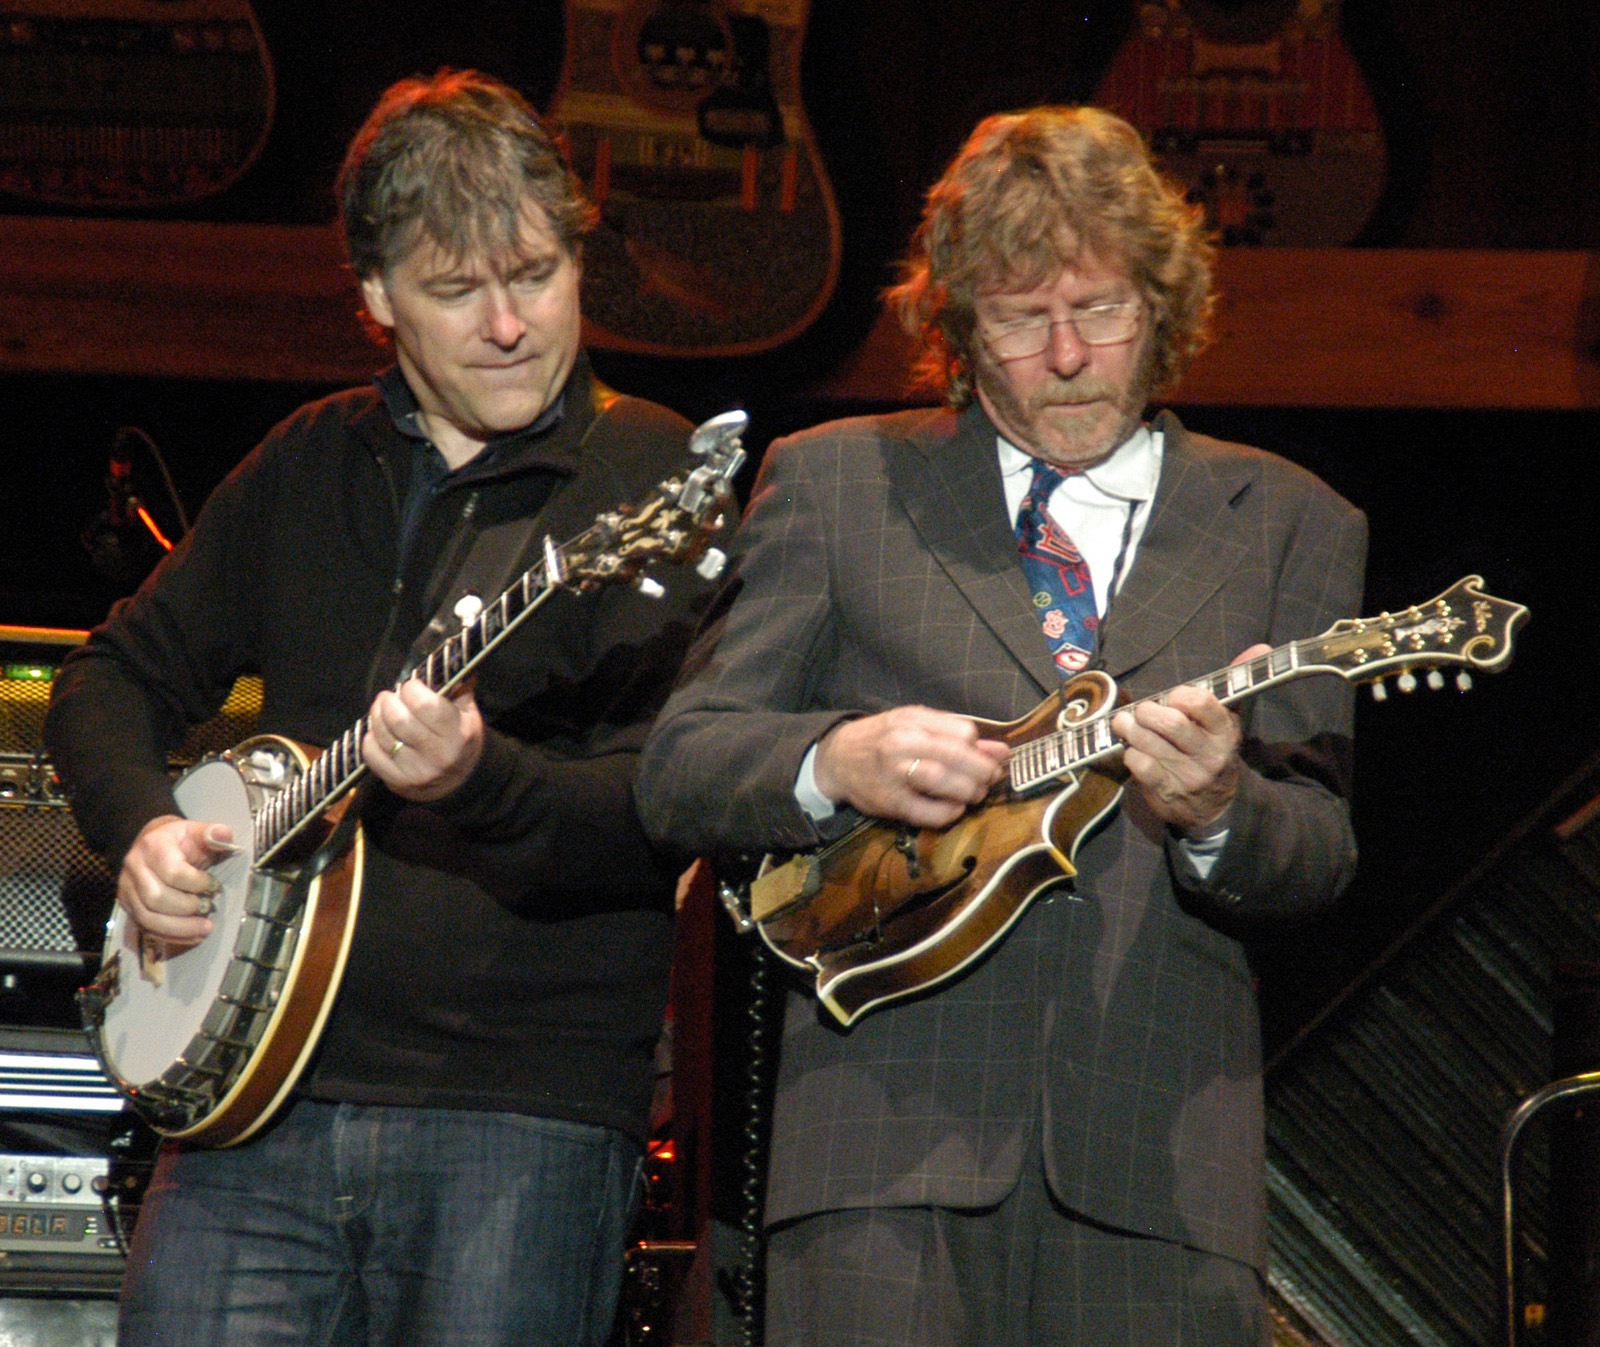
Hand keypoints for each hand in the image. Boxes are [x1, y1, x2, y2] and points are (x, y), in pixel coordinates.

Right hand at [118, 814, 235, 945]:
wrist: (152, 844)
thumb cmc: (181, 841)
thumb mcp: (197, 831)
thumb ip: (212, 834)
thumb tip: (225, 835)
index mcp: (153, 847)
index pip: (172, 872)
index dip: (197, 883)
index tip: (214, 886)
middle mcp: (134, 869)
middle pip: (156, 898)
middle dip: (187, 908)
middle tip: (208, 907)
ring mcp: (127, 890)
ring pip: (147, 918)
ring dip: (180, 928)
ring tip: (205, 928)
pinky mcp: (128, 907)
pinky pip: (146, 928)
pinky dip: (171, 936)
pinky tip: (193, 937)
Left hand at [363, 678, 483, 801]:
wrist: (462, 781)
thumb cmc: (462, 737)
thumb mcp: (467, 711)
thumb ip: (457, 684)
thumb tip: (446, 655)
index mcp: (459, 734)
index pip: (424, 705)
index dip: (411, 689)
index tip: (411, 686)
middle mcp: (438, 756)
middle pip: (398, 720)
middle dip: (389, 701)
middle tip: (392, 697)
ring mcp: (417, 773)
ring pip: (381, 735)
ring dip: (377, 715)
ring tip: (383, 709)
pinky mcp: (398, 783)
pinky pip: (371, 754)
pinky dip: (370, 738)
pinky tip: (380, 732)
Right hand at [813, 705, 1007, 828]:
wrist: (836, 759)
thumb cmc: (881, 739)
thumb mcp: (914, 725)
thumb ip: (955, 735)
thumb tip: (1001, 751)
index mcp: (912, 720)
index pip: (963, 732)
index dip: (979, 747)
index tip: (981, 756)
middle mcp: (902, 743)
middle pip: (957, 756)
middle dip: (983, 772)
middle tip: (990, 779)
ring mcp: (894, 774)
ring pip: (943, 782)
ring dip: (970, 792)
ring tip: (975, 794)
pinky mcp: (890, 802)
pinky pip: (928, 812)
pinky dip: (949, 813)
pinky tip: (955, 809)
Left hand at [1110, 644, 1270, 834]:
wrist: (1215, 806)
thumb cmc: (1213, 750)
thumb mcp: (1227, 720)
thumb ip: (1235, 683)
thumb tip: (1261, 646)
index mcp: (1224, 732)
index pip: (1203, 703)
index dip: (1180, 696)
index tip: (1172, 698)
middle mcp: (1209, 754)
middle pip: (1172, 724)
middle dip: (1148, 712)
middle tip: (1141, 710)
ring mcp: (1187, 775)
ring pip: (1150, 743)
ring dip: (1131, 729)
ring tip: (1125, 724)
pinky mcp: (1165, 791)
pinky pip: (1139, 765)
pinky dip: (1130, 753)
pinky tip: (1133, 750)